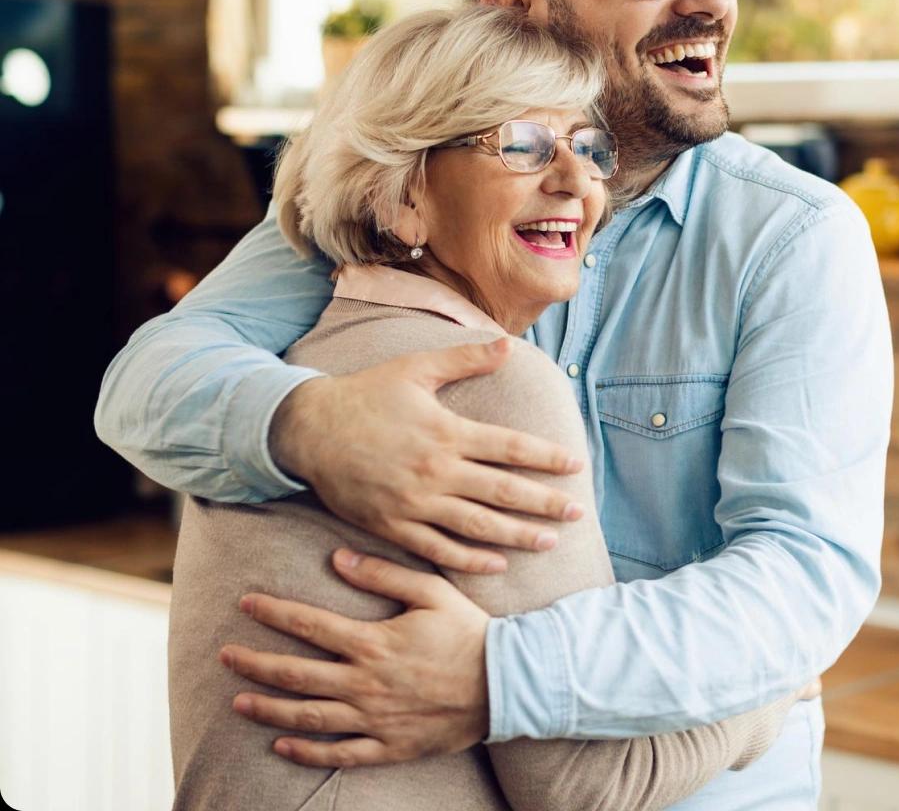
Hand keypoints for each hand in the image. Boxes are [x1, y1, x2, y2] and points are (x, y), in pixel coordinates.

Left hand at [222, 549, 488, 767]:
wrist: (506, 683)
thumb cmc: (469, 631)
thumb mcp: (431, 590)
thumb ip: (383, 574)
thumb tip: (338, 558)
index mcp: (373, 642)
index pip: (309, 624)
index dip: (273, 612)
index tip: (244, 603)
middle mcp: (365, 683)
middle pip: (296, 674)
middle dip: (255, 663)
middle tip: (224, 655)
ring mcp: (374, 719)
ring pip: (308, 717)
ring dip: (269, 708)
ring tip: (238, 701)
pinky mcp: (389, 746)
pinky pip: (339, 754)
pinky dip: (306, 753)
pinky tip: (282, 746)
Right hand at [270, 338, 584, 572]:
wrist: (308, 429)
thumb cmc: (367, 394)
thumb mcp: (416, 369)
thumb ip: (465, 359)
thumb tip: (508, 344)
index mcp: (446, 431)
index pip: (510, 448)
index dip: (546, 458)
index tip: (575, 465)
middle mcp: (435, 470)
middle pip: (503, 491)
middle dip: (546, 503)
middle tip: (579, 512)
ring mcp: (414, 503)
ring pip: (477, 526)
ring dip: (518, 535)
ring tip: (551, 540)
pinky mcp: (392, 526)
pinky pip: (438, 549)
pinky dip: (470, 559)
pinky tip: (497, 564)